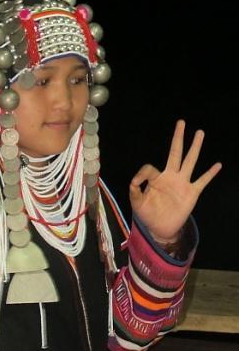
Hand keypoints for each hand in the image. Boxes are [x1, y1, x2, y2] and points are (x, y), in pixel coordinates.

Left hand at [129, 120, 221, 241]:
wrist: (161, 228)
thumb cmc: (148, 214)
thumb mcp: (137, 204)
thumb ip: (134, 192)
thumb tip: (133, 181)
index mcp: (156, 179)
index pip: (150, 168)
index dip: (141, 174)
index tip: (135, 182)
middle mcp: (170, 177)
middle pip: (175, 153)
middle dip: (177, 138)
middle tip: (181, 122)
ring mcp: (182, 183)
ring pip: (190, 161)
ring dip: (195, 147)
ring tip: (200, 133)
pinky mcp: (191, 193)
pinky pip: (202, 181)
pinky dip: (210, 174)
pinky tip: (217, 165)